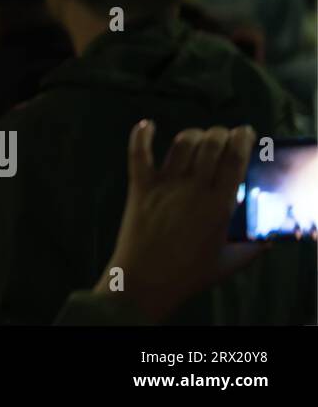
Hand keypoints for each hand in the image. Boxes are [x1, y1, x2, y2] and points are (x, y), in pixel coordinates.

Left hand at [96, 120, 260, 321]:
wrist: (145, 282)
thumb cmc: (189, 274)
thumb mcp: (230, 263)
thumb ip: (252, 248)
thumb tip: (268, 239)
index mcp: (219, 206)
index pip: (235, 160)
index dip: (242, 139)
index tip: (245, 132)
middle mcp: (193, 190)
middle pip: (210, 145)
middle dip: (220, 134)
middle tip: (222, 137)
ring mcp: (164, 186)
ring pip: (181, 145)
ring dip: (193, 135)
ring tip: (198, 138)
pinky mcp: (139, 188)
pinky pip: (138, 155)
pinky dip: (141, 136)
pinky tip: (147, 125)